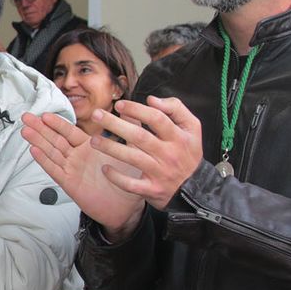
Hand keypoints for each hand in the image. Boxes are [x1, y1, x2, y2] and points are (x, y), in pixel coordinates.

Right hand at [20, 111, 143, 237]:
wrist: (128, 207)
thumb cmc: (129, 180)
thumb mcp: (132, 150)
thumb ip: (129, 130)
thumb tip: (129, 110)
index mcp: (89, 147)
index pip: (69, 131)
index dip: (56, 123)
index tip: (45, 114)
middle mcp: (78, 157)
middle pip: (55, 139)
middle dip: (40, 128)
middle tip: (27, 117)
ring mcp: (72, 170)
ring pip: (51, 153)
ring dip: (38, 141)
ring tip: (25, 131)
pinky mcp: (70, 184)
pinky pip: (55, 170)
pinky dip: (44, 161)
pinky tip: (34, 151)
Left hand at [86, 97, 205, 208]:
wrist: (197, 189)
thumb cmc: (188, 155)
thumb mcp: (192, 128)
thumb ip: (176, 109)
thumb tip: (152, 100)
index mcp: (178, 137)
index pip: (156, 118)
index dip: (137, 109)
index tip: (119, 105)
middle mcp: (168, 154)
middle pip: (139, 136)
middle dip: (115, 124)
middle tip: (97, 115)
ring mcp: (160, 172)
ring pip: (132, 158)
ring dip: (110, 148)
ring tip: (93, 140)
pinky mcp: (152, 189)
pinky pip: (131, 184)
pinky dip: (117, 177)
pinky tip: (105, 168)